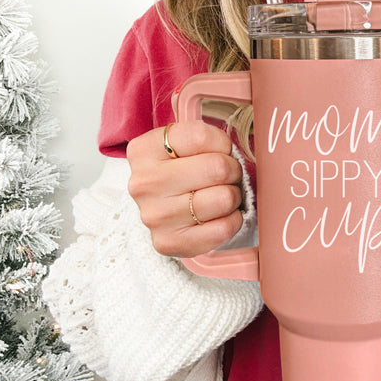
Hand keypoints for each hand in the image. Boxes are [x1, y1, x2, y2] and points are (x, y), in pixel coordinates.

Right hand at [126, 120, 243, 257]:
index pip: (200, 137)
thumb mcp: (185, 144)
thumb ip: (206, 138)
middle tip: (226, 177)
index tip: (218, 152)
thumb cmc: (183, 172)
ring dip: (233, 197)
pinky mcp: (169, 243)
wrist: (164, 211)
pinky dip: (232, 220)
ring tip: (220, 195)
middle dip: (232, 171)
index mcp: (144, 150)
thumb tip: (236, 150)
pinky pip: (223, 228)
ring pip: (224, 198)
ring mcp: (155, 216)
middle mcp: (144, 183)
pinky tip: (219, 216)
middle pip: (217, 168)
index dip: (222, 144)